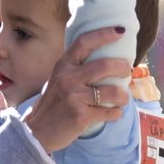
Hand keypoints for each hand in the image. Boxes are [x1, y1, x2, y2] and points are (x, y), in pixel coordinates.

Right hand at [22, 25, 130, 151]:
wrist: (36, 131)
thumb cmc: (52, 104)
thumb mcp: (58, 79)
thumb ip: (75, 69)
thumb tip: (104, 59)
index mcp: (63, 66)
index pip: (84, 42)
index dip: (104, 34)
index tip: (120, 31)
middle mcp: (68, 78)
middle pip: (104, 65)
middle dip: (123, 67)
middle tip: (127, 72)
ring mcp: (74, 97)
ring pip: (112, 91)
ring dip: (123, 95)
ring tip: (123, 98)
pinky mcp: (81, 116)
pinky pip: (109, 112)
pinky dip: (116, 113)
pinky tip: (115, 113)